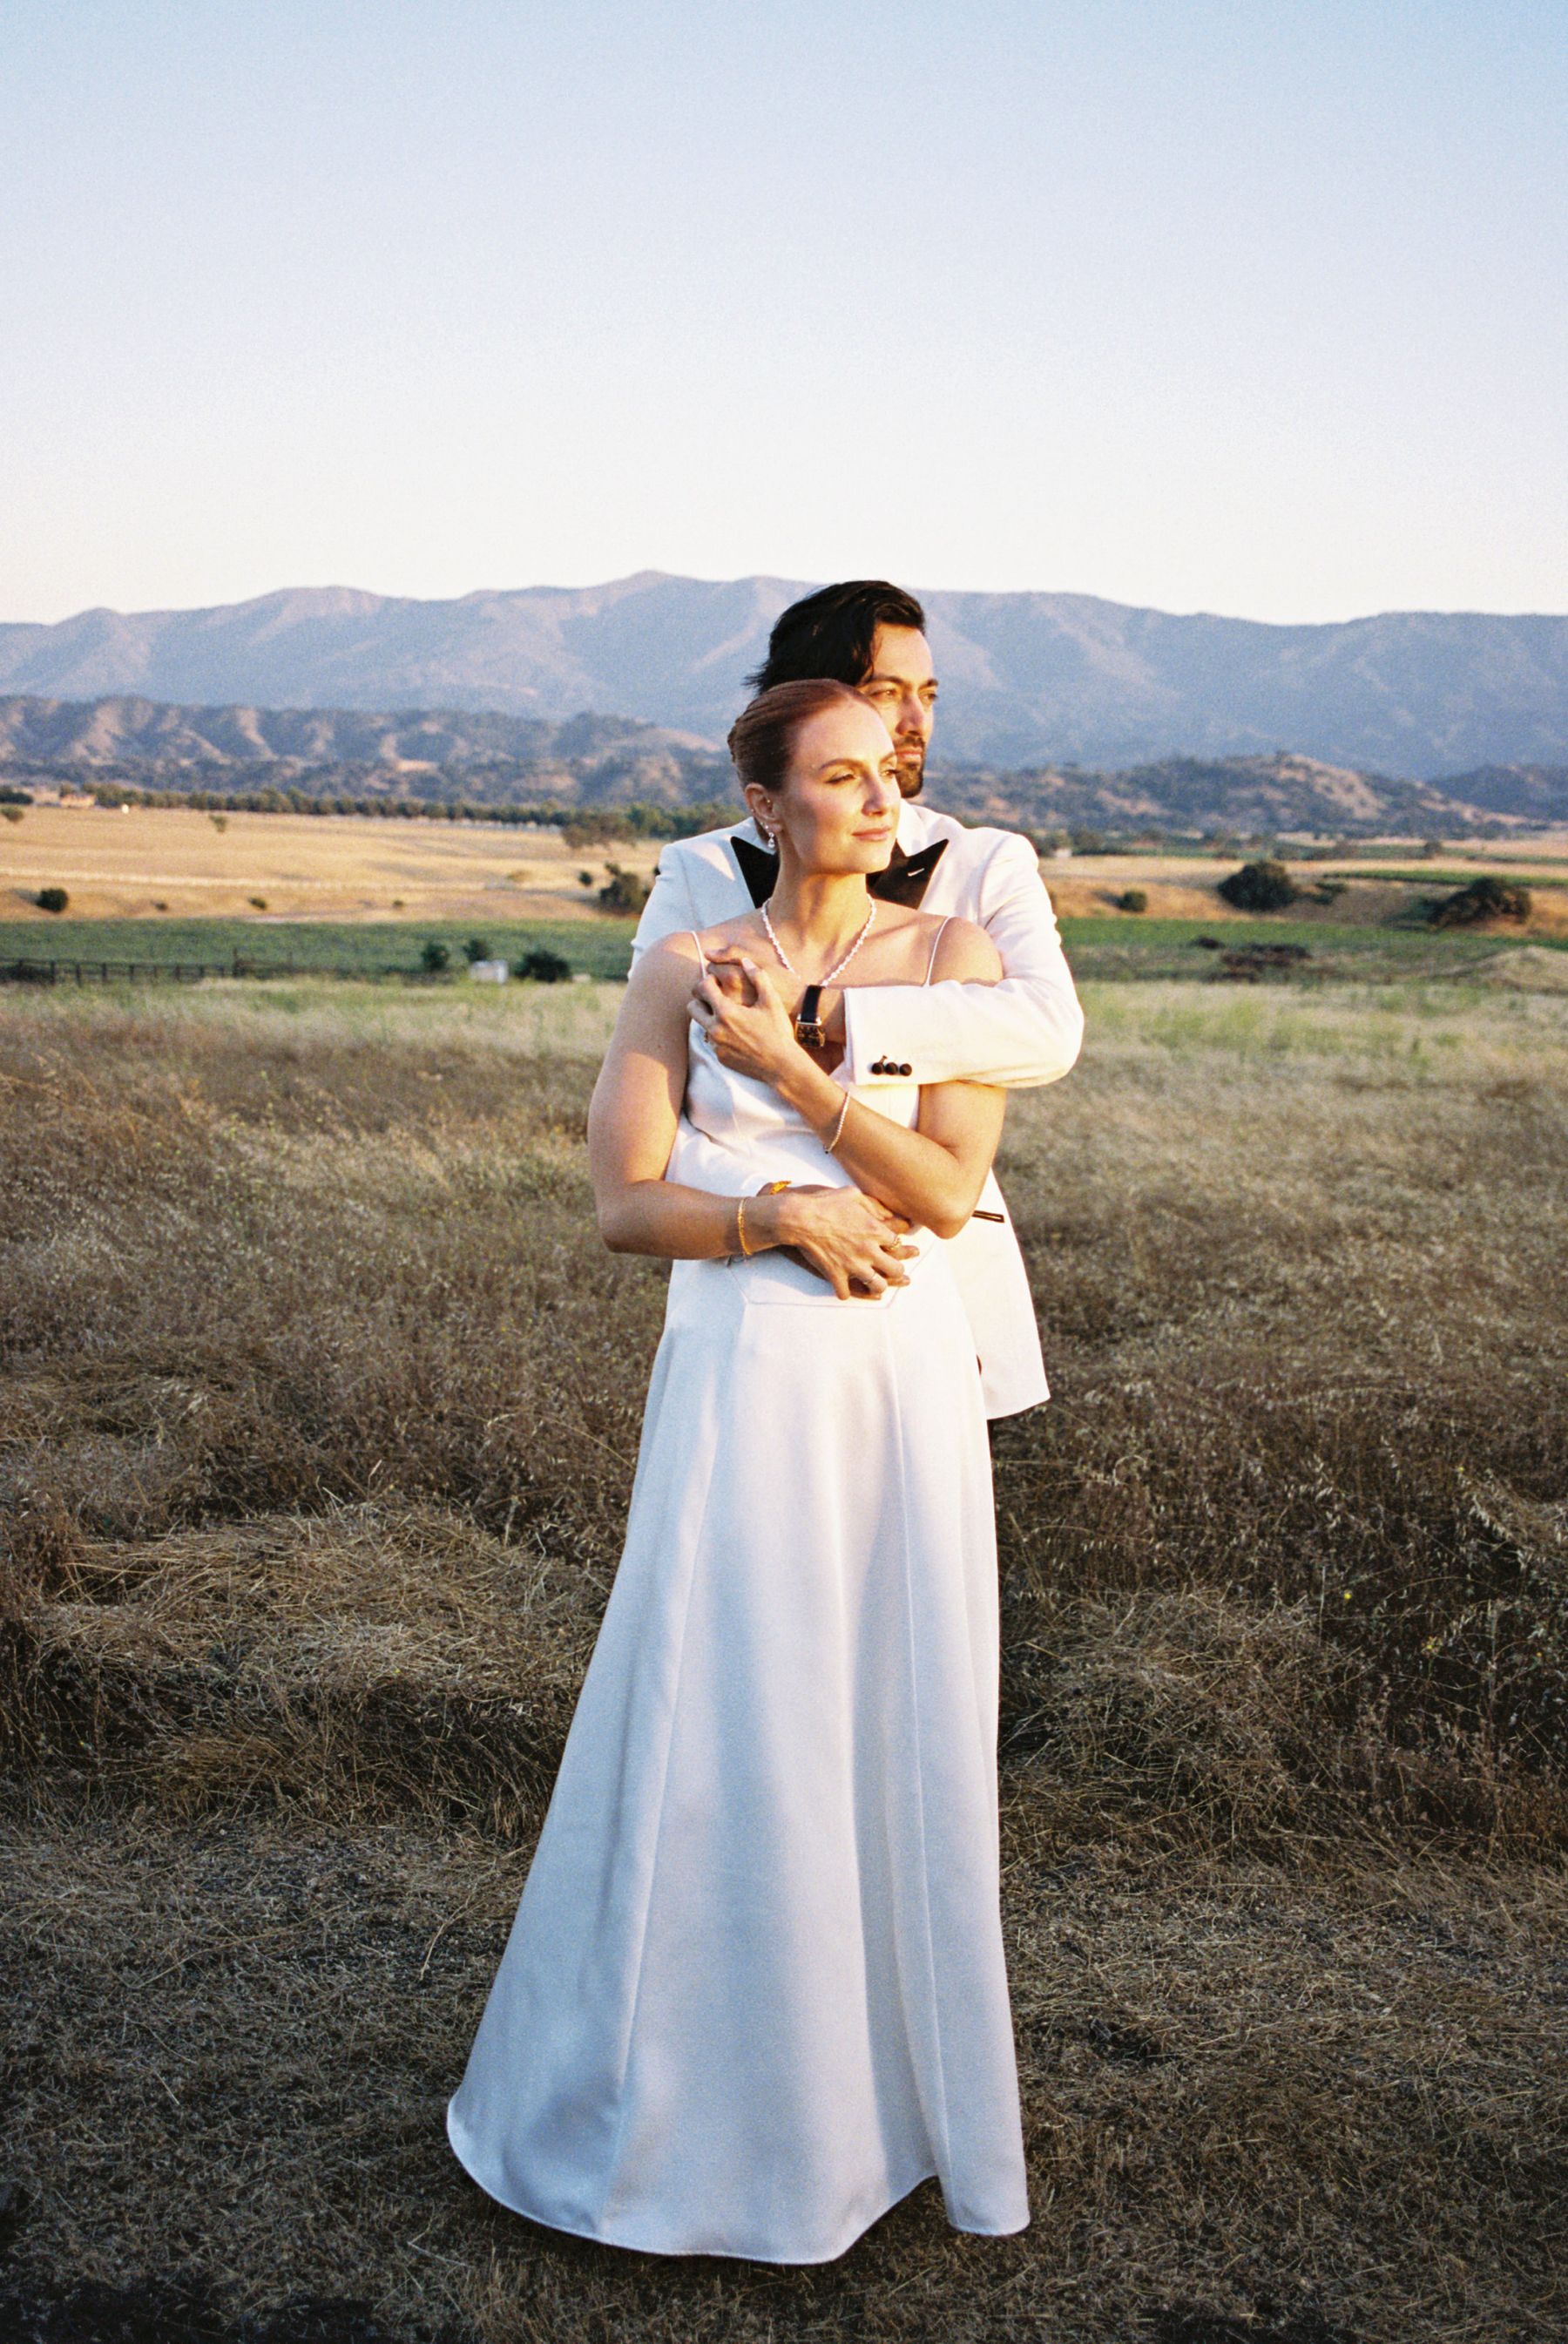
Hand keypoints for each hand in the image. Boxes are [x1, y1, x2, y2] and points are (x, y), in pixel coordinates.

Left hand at [690, 954, 805, 1087]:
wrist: (782, 1065)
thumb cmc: (778, 1031)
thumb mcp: (771, 1000)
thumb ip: (758, 976)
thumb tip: (746, 961)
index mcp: (726, 1012)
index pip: (703, 988)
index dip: (709, 980)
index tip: (718, 980)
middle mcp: (715, 1029)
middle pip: (692, 1007)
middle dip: (701, 999)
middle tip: (715, 996)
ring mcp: (716, 1045)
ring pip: (701, 1024)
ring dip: (709, 1016)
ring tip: (726, 1013)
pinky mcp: (720, 1057)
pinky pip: (711, 1041)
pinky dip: (719, 1033)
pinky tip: (736, 1032)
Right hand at [770, 1184, 918, 1301]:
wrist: (799, 1218)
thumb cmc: (825, 1203)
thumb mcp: (852, 1194)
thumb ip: (873, 1204)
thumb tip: (887, 1214)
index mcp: (875, 1230)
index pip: (897, 1243)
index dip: (896, 1246)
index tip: (889, 1246)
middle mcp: (868, 1250)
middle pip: (895, 1269)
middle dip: (896, 1271)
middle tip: (891, 1270)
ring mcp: (853, 1265)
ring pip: (877, 1286)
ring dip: (876, 1286)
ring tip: (873, 1283)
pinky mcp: (836, 1274)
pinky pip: (846, 1293)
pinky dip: (845, 1292)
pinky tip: (844, 1288)